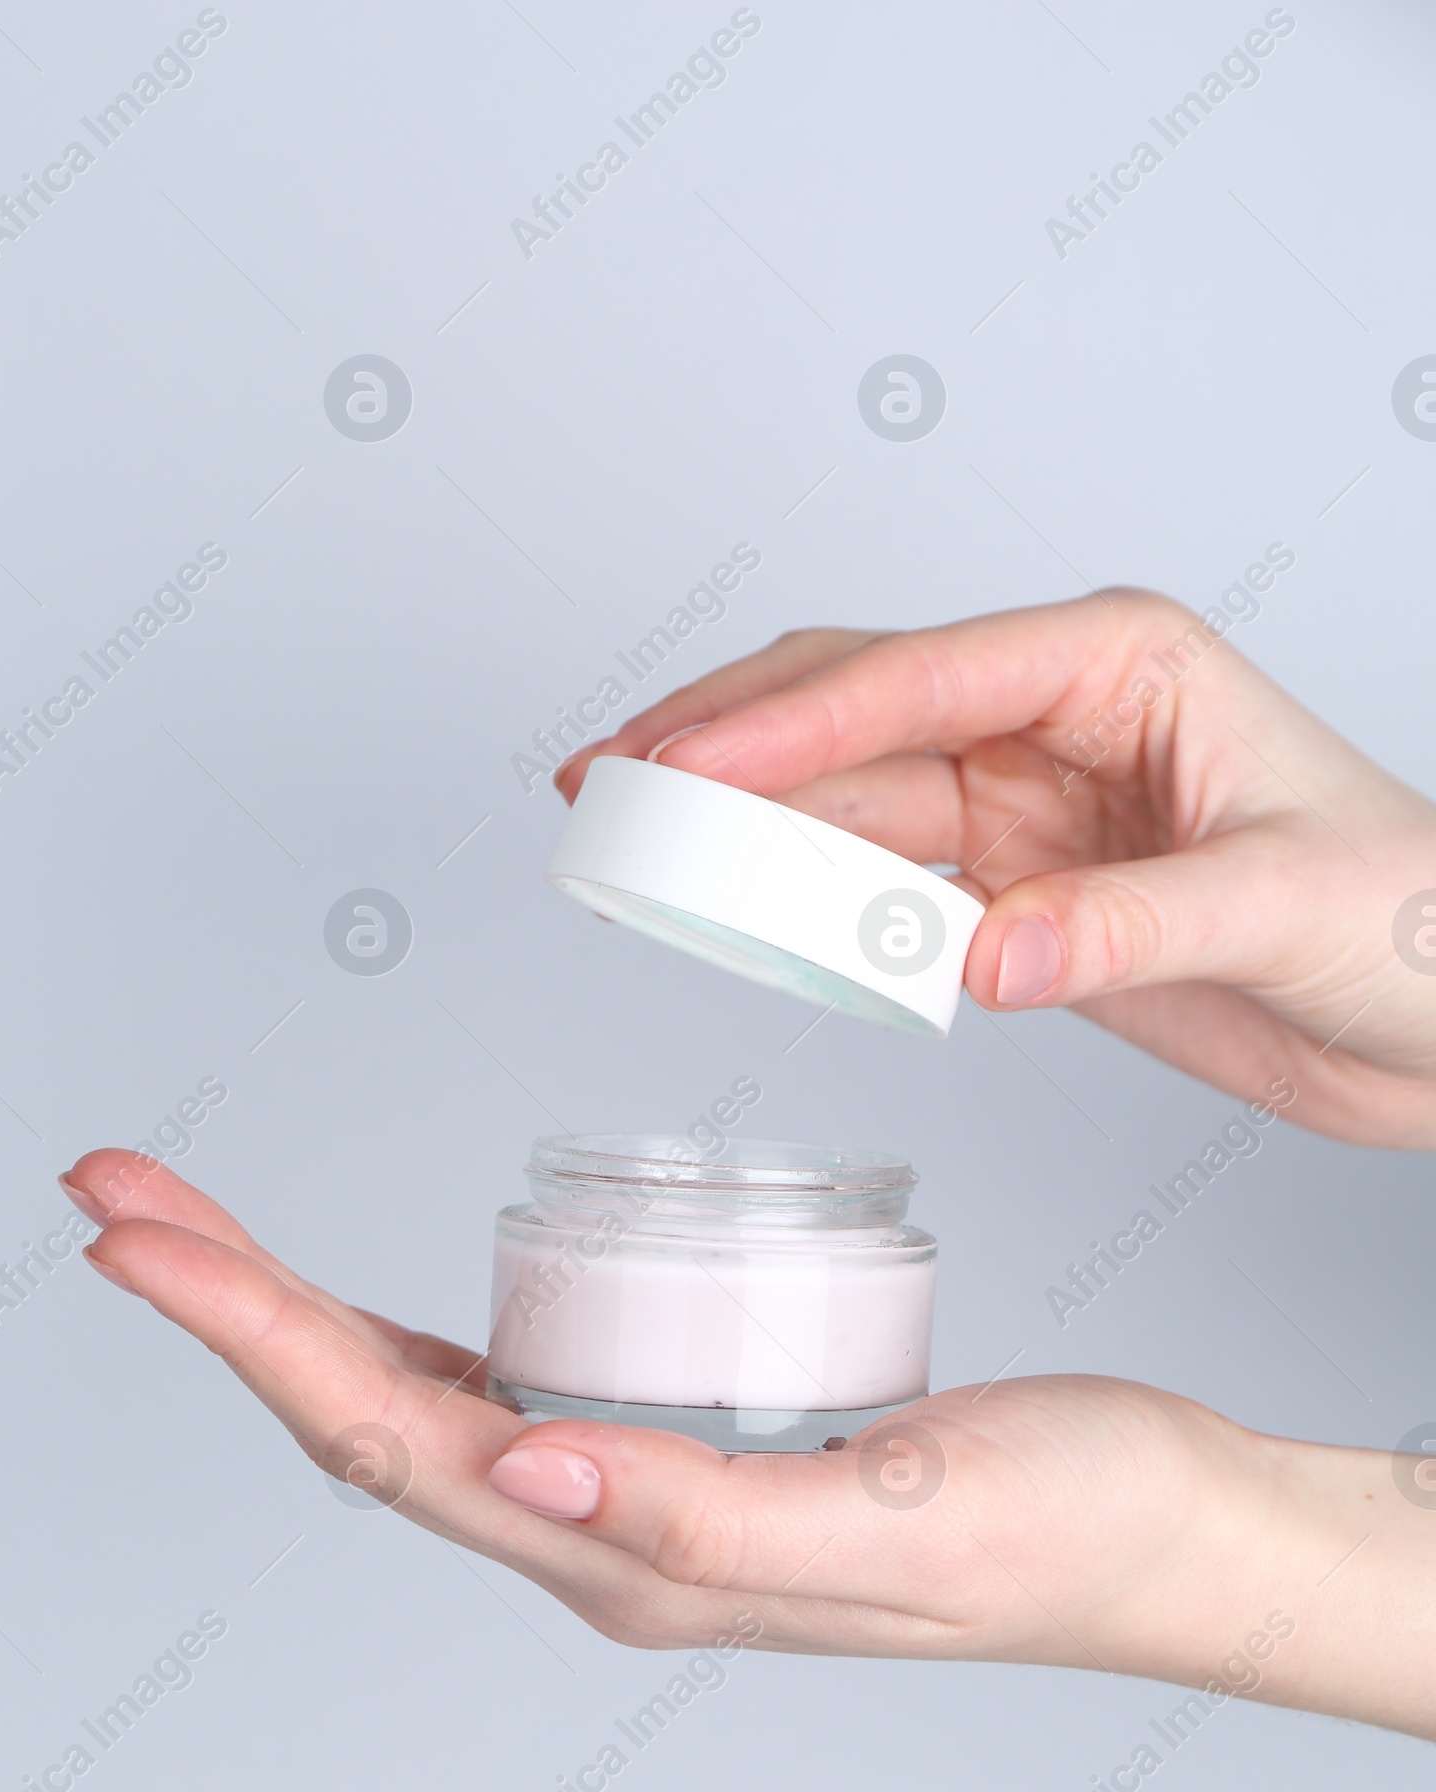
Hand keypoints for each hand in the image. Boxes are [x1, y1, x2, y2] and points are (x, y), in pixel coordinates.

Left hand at [60, 1153, 1435, 1737]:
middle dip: (224, 1303)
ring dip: (280, 1314)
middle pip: (361, 1412)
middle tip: (115, 1190)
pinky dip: (385, 1332)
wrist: (1158, 1530)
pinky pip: (490, 1392)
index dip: (249, 1333)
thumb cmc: (1058, 1525)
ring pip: (407, 1403)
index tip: (139, 1237)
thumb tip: (519, 1474)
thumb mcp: (892, 1522)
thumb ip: (700, 1517)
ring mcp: (628, 1495)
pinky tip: (348, 1300)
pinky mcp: (672, 1443)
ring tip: (185, 1225)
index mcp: (630, 1559)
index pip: (390, 1433)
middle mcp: (601, 1535)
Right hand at [553, 594, 1435, 1146]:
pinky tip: (721, 909)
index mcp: (1120, 664)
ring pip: (841, 795)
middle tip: (607, 787)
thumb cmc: (1409, 918)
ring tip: (623, 846)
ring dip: (735, 821)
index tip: (685, 769)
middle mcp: (1054, 718)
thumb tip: (983, 957)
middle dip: (719, 744)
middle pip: (849, 709)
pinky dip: (792, 897)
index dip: (789, 725)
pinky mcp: (1012, 887)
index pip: (920, 678)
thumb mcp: (1281, 908)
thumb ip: (1127, 928)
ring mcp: (1024, 803)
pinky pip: (874, 881)